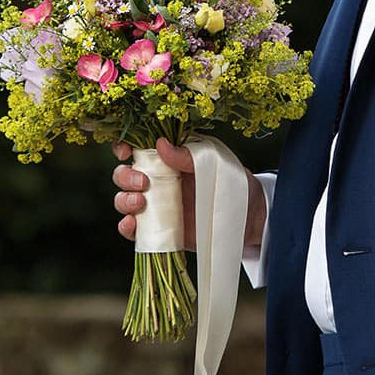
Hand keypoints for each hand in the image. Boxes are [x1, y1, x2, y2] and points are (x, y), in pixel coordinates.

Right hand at [111, 138, 266, 250]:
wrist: (250, 218)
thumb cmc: (233, 183)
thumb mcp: (215, 163)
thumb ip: (188, 156)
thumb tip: (160, 144)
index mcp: (169, 159)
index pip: (137, 149)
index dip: (124, 148)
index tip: (126, 152)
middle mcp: (158, 181)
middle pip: (124, 176)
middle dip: (125, 177)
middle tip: (144, 182)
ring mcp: (158, 207)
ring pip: (124, 201)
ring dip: (124, 200)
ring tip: (141, 204)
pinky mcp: (162, 230)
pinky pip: (135, 230)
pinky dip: (126, 228)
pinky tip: (132, 225)